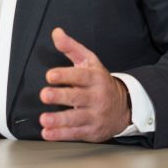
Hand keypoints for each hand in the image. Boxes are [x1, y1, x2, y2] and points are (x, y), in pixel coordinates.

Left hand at [37, 27, 130, 142]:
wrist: (123, 107)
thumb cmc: (100, 82)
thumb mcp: (90, 62)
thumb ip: (71, 47)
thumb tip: (56, 32)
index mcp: (95, 78)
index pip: (80, 76)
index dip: (65, 75)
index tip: (50, 75)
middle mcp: (96, 97)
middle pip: (77, 97)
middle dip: (60, 96)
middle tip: (44, 95)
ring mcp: (95, 115)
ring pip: (76, 118)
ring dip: (59, 119)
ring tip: (44, 119)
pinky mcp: (91, 130)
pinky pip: (75, 133)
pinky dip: (61, 134)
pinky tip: (48, 133)